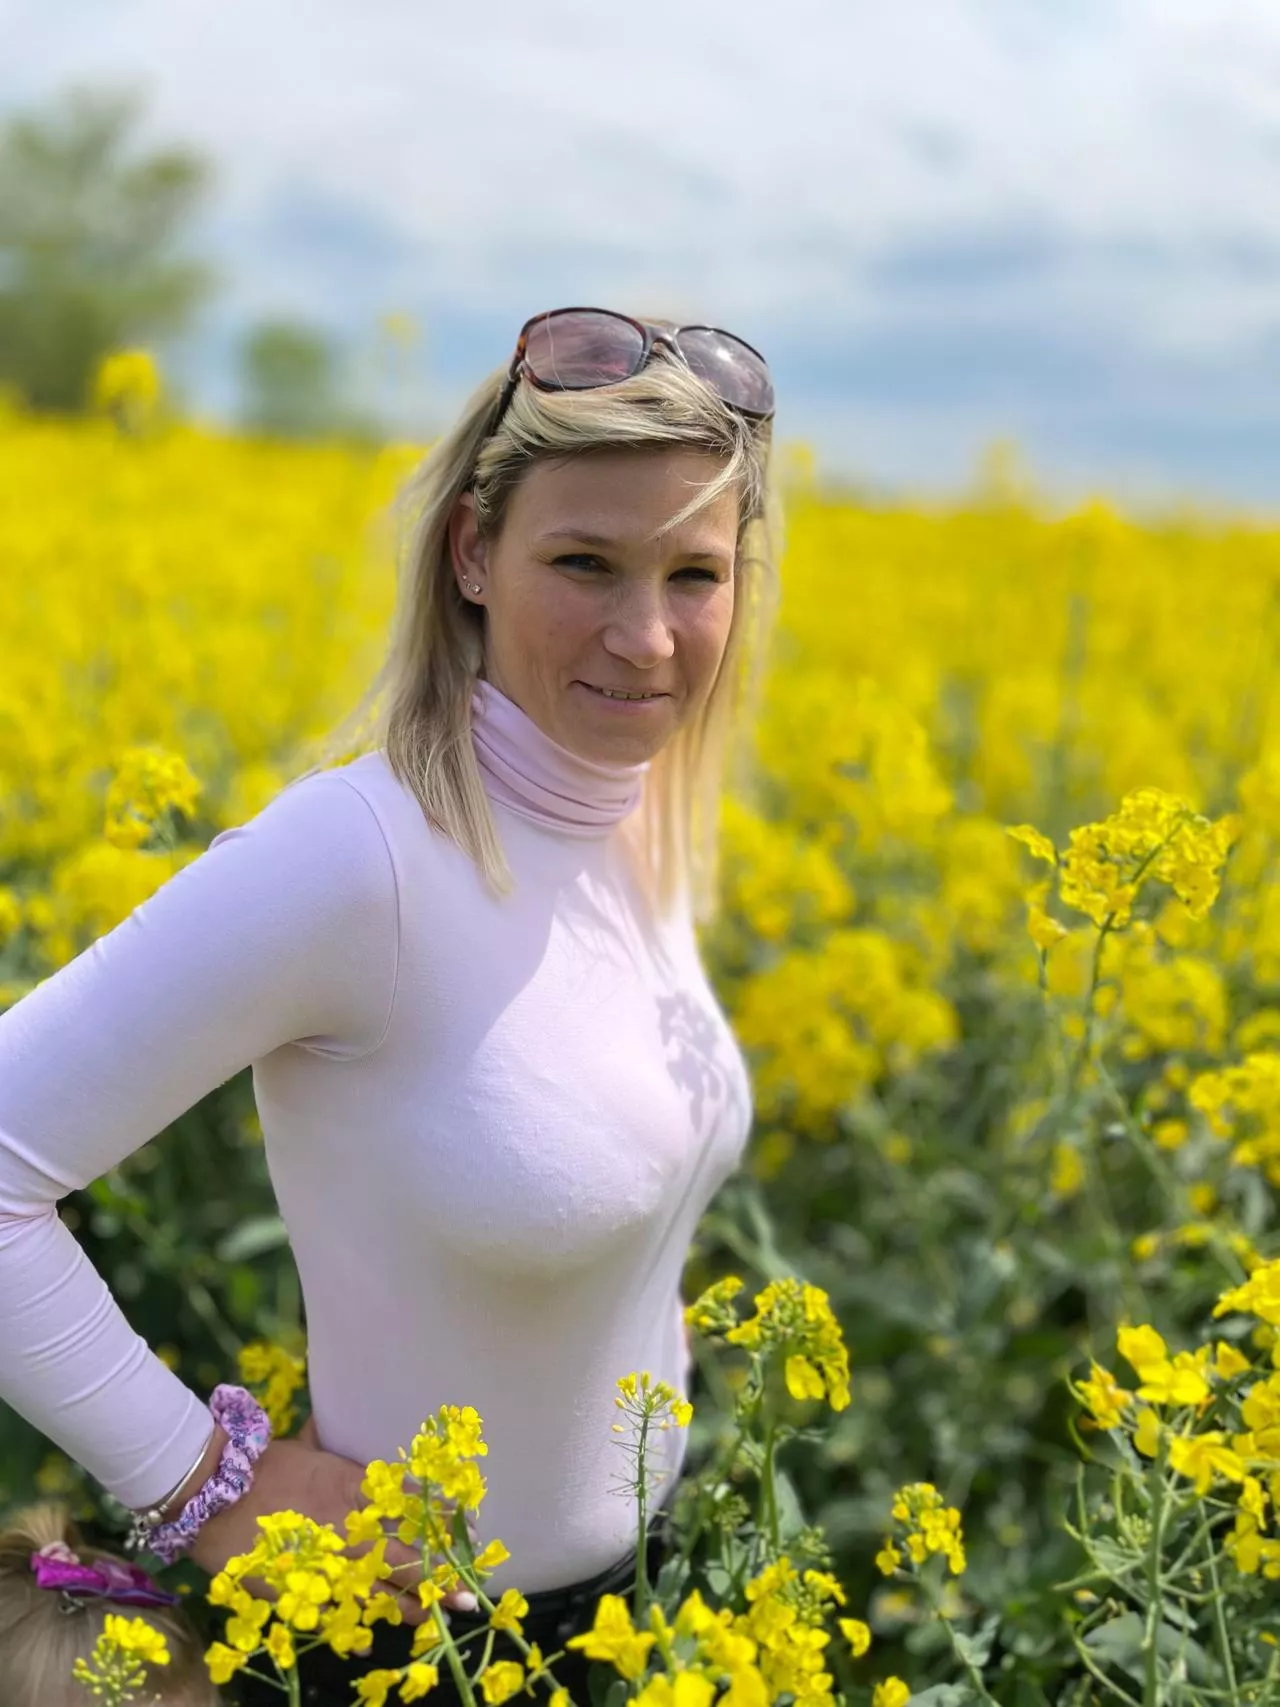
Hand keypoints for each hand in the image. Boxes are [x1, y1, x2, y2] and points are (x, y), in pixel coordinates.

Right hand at [188, 1413, 479, 1624]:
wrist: (212, 1497)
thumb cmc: (256, 1466)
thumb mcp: (300, 1448)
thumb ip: (322, 1441)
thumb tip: (326, 1421)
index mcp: (351, 1484)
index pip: (408, 1501)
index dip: (441, 1516)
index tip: (470, 1525)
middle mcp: (350, 1523)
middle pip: (407, 1548)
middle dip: (441, 1566)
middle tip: (472, 1580)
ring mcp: (331, 1558)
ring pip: (385, 1582)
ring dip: (419, 1596)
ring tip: (449, 1607)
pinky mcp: (308, 1586)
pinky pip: (349, 1605)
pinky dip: (375, 1614)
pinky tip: (397, 1622)